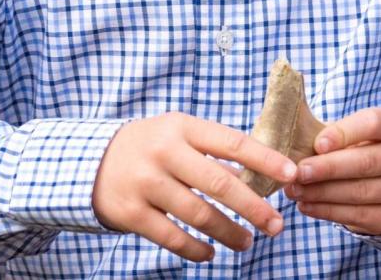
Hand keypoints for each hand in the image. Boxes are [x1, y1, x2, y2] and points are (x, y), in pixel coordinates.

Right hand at [92, 112, 296, 261]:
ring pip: (198, 214)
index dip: (266, 160)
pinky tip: (210, 253)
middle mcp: (165, 152)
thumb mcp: (179, 134)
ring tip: (248, 242)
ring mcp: (146, 183)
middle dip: (253, 207)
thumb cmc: (151, 146)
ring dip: (228, 233)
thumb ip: (214, 150)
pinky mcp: (131, 212)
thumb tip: (263, 173)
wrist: (89, 161)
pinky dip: (196, 249)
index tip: (292, 174)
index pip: (233, 143)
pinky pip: (172, 237)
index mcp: (184, 127)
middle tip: (276, 225)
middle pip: (220, 183)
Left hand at [285, 107, 380, 234]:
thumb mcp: (354, 133)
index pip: (374, 123)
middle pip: (367, 162)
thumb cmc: (362, 150)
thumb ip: (329, 132)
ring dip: (322, 192)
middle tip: (298, 172)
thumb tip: (291, 132)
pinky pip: (358, 215)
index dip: (345, 133)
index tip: (317, 144)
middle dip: (328, 168)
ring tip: (294, 190)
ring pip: (360, 192)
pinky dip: (328, 211)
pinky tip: (307, 205)